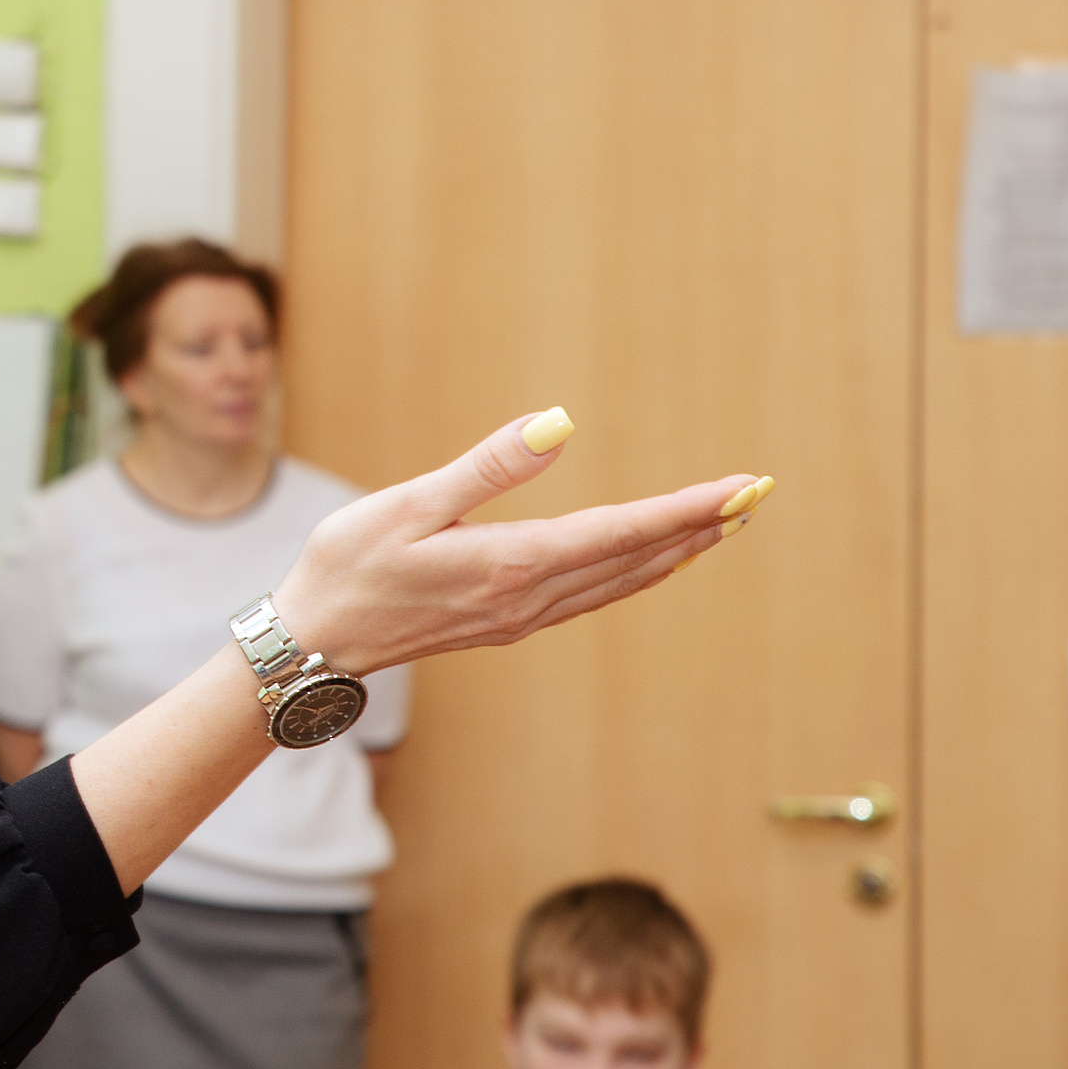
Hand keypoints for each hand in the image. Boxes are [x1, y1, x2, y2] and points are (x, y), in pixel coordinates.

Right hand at [270, 411, 754, 674]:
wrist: (313, 645)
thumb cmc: (347, 565)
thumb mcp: (407, 504)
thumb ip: (487, 466)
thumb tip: (559, 424)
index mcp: (510, 564)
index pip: (620, 532)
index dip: (686, 509)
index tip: (740, 489)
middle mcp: (527, 597)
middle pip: (635, 560)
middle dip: (699, 528)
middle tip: (755, 497)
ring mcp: (519, 616)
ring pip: (620, 583)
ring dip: (674, 553)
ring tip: (720, 526)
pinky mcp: (505, 622)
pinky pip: (592, 597)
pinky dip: (634, 574)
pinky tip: (647, 562)